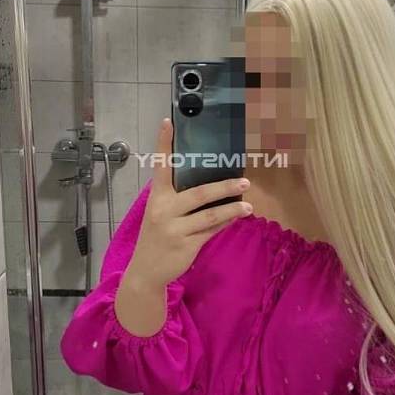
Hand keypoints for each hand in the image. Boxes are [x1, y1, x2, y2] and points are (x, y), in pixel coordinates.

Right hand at [129, 117, 252, 289]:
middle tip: (244, 182)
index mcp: (157, 198)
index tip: (168, 122)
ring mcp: (175, 229)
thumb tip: (210, 186)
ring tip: (248, 205)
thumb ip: (180, 201)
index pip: (161, 166)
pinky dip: (225, 224)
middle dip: (224, 187)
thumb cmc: (157, 237)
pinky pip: (211, 231)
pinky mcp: (186, 245)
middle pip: (199, 194)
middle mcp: (164, 210)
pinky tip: (236, 218)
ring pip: (210, 215)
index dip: (164, 144)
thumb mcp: (161, 215)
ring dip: (232, 210)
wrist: (146, 272)